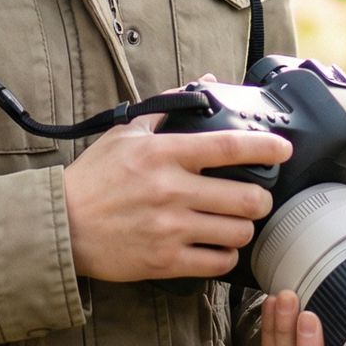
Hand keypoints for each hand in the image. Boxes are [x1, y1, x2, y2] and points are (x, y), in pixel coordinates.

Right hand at [62, 101, 292, 283]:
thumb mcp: (125, 135)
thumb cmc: (93, 178)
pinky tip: (218, 247)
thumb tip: (205, 82)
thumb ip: (167, 109)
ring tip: (235, 223)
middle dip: (260, 199)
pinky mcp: (165, 261)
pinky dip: (225, 256)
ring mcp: (170, 228)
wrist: (61, 226)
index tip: (284, 149)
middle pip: (246, 198)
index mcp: (164, 154)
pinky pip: (217, 263)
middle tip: (257, 198)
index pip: (228, 145)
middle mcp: (171, 190)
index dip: (265, 146)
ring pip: (238, 232)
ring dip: (244, 229)